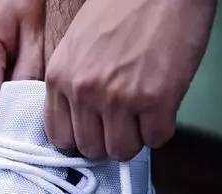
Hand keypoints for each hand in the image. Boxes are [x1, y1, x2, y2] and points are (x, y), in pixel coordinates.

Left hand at [44, 0, 215, 159]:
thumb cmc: (122, 8)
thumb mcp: (77, 45)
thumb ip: (74, 83)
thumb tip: (83, 122)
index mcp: (60, 77)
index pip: (59, 136)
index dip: (80, 137)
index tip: (94, 131)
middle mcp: (84, 91)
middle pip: (90, 149)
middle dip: (109, 140)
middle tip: (124, 123)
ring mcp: (118, 98)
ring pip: (121, 151)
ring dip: (135, 138)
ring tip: (143, 114)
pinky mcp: (155, 99)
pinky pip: (156, 139)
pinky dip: (161, 128)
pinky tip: (163, 107)